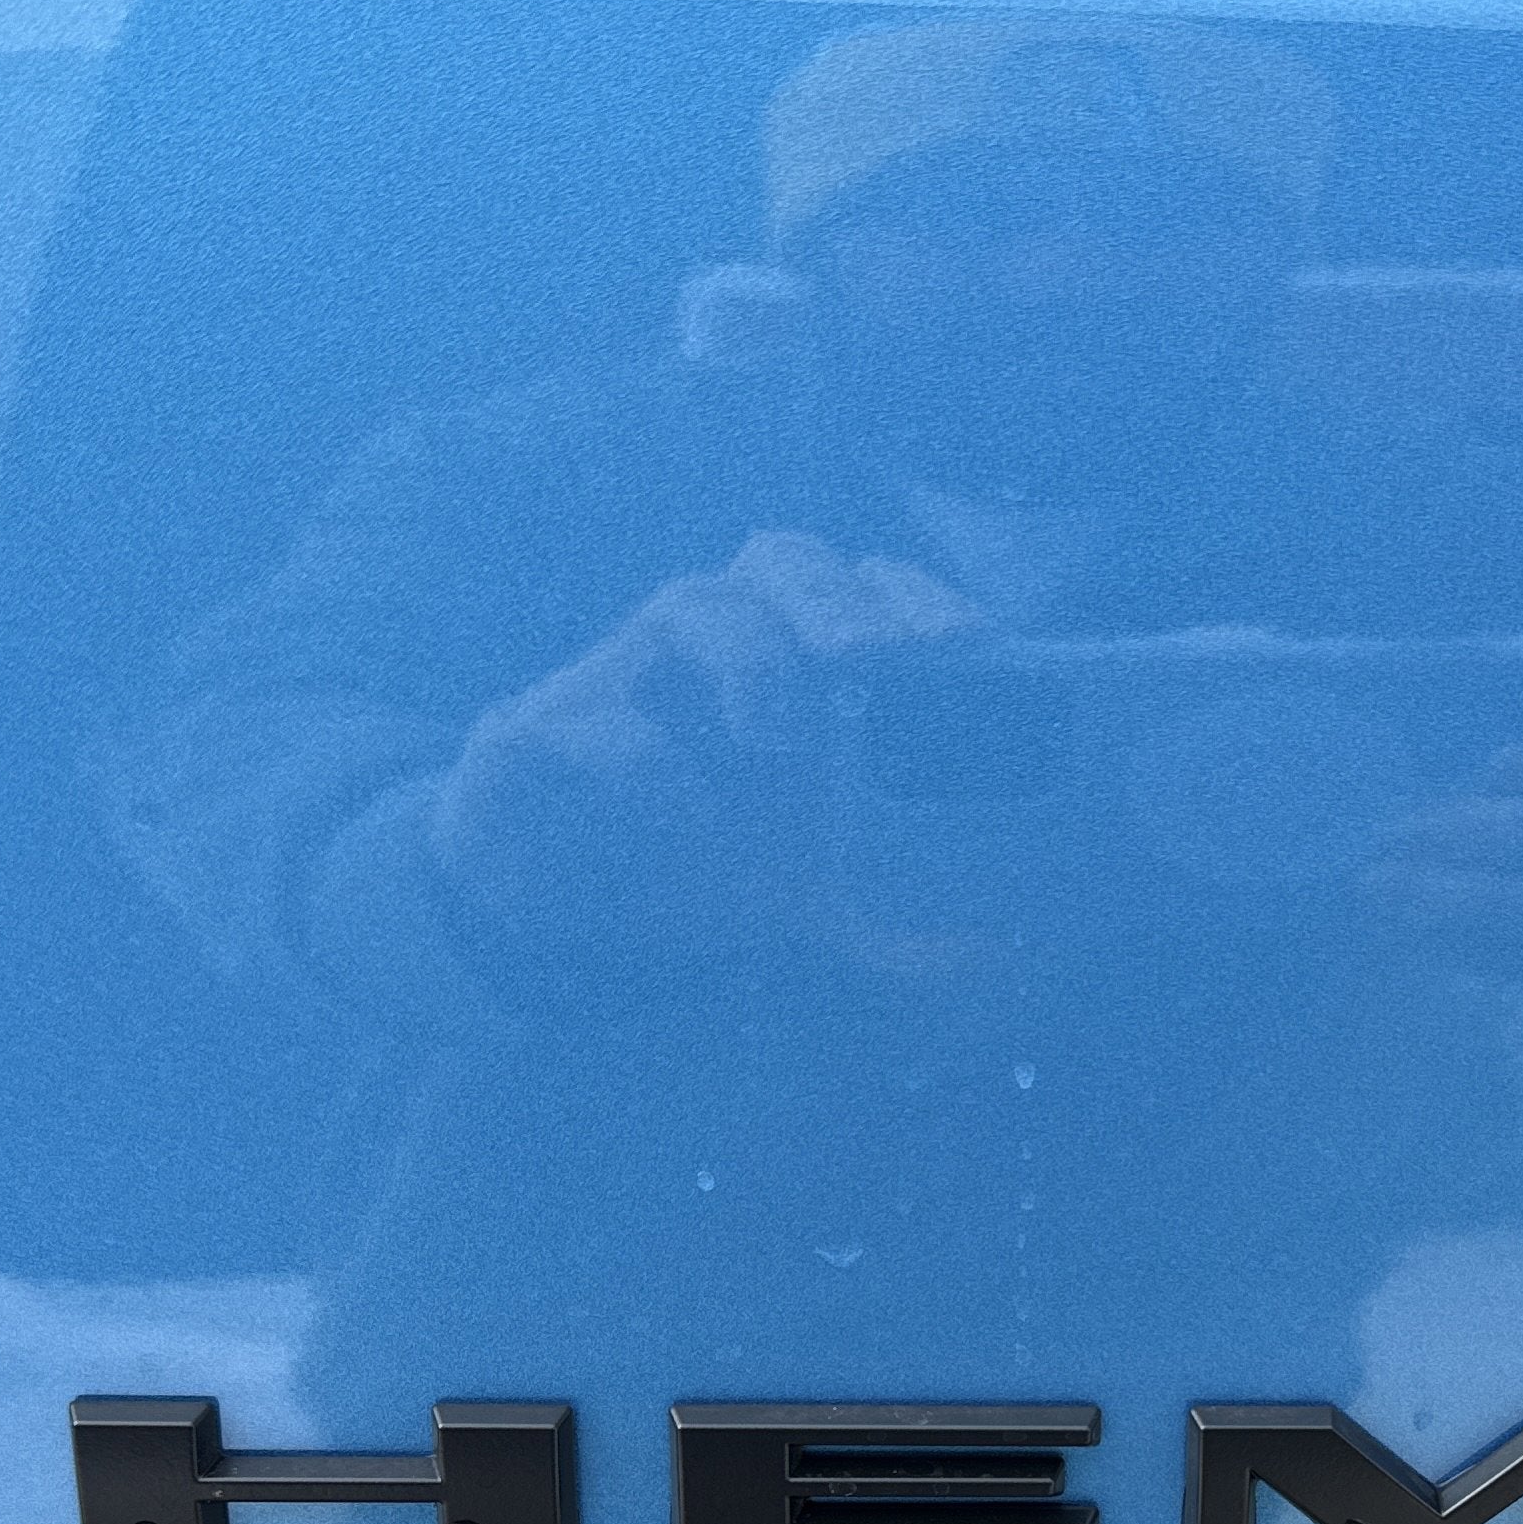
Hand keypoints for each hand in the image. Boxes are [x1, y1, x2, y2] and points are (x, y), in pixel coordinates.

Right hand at [432, 530, 982, 901]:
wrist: (545, 903)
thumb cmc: (698, 860)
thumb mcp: (807, 897)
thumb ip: (889, 926)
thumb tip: (984, 962)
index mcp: (793, 659)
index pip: (864, 587)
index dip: (915, 597)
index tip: (972, 645)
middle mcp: (718, 640)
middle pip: (782, 561)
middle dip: (834, 598)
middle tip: (869, 657)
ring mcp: (627, 671)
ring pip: (689, 605)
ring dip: (748, 660)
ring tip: (777, 740)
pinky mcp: (538, 735)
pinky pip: (588, 721)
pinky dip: (640, 762)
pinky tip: (684, 818)